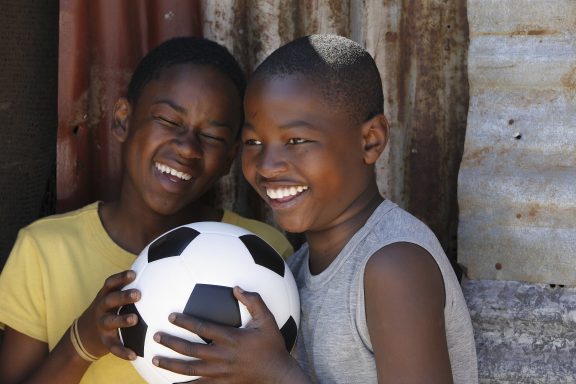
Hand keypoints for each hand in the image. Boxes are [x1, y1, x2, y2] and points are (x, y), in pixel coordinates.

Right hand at [76, 270, 140, 360]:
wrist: (83, 336)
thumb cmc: (107, 311)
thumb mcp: (111, 298)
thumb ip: (127, 288)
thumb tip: (154, 271)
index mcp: (105, 296)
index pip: (110, 283)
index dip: (120, 278)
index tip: (133, 273)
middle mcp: (102, 308)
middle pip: (110, 300)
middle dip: (123, 296)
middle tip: (138, 294)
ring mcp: (102, 325)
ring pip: (110, 321)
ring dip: (122, 320)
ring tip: (134, 319)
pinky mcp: (104, 341)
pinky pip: (114, 347)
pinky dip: (123, 351)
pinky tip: (134, 354)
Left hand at [152, 286, 301, 382]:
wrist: (277, 375)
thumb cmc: (272, 346)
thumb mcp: (268, 320)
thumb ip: (254, 302)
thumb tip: (236, 287)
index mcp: (231, 339)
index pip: (203, 328)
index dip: (186, 322)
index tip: (171, 316)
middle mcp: (222, 357)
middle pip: (190, 350)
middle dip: (171, 343)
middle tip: (156, 336)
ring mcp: (220, 373)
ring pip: (189, 369)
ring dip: (170, 365)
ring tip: (155, 359)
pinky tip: (170, 383)